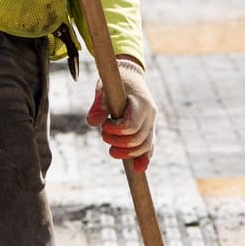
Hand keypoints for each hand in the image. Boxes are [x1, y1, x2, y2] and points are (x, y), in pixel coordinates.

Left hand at [88, 55, 154, 171]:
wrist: (131, 76)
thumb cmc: (116, 81)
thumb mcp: (104, 87)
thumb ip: (98, 104)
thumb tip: (93, 122)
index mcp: (141, 103)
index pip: (131, 126)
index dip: (115, 131)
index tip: (104, 126)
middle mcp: (150, 115)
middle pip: (138, 139)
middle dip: (118, 143)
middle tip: (104, 136)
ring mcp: (152, 123)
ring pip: (145, 146)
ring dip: (128, 154)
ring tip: (112, 151)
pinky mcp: (149, 129)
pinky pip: (150, 147)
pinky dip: (144, 158)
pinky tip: (138, 169)